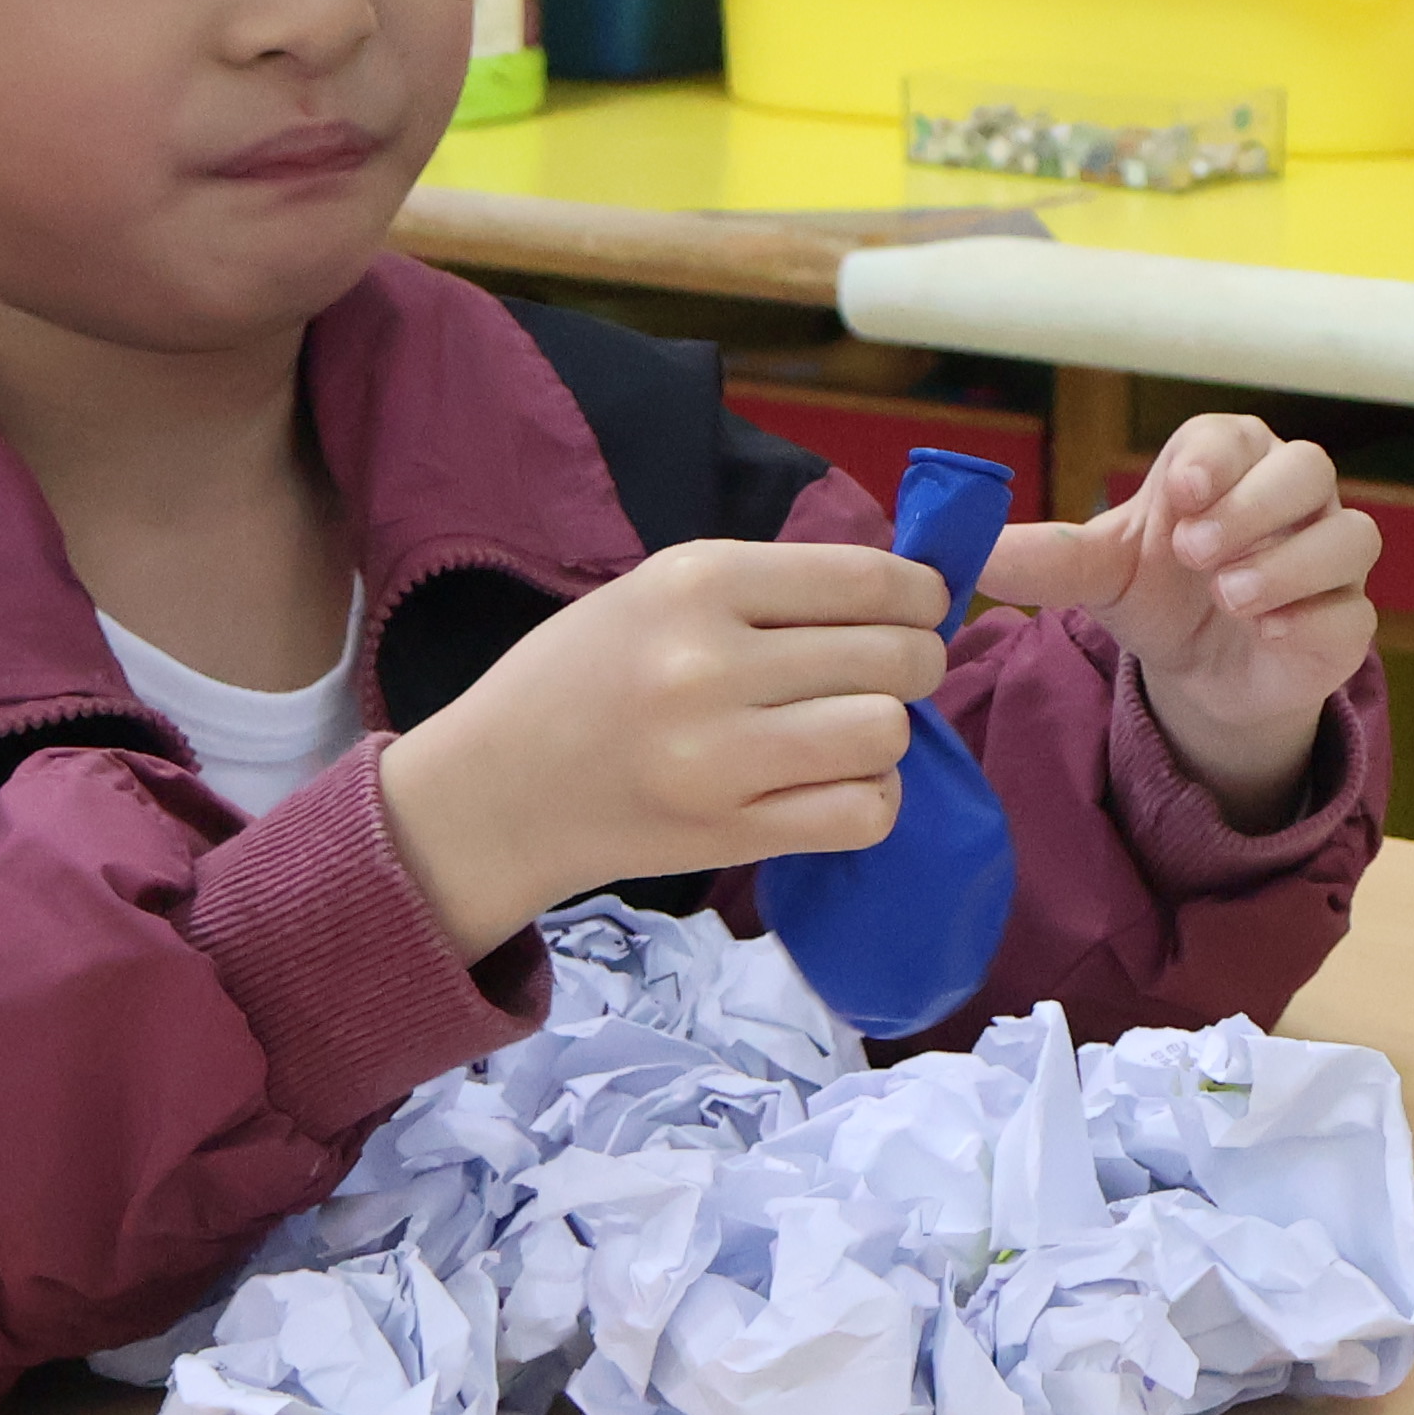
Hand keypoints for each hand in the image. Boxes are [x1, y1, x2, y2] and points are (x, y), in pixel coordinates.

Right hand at [374, 538, 956, 965]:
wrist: (491, 794)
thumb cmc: (582, 678)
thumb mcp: (659, 591)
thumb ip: (775, 586)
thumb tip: (911, 592)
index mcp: (697, 581)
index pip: (873, 580)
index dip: (923, 596)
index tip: (921, 610)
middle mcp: (709, 663)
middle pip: (896, 657)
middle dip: (914, 663)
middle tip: (888, 674)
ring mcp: (719, 756)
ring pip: (888, 733)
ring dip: (886, 734)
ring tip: (844, 730)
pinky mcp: (727, 834)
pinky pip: (864, 813)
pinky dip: (869, 800)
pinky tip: (830, 785)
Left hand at [984, 415, 1380, 824]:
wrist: (1202, 674)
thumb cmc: (1157, 596)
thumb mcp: (1097, 575)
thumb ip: (1047, 557)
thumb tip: (969, 549)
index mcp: (1230, 465)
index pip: (1237, 435)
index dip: (1216, 457)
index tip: (1177, 490)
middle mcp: (1292, 500)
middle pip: (1308, 468)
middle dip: (1252, 506)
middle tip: (1195, 550)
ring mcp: (1329, 559)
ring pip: (1349, 534)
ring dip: (1290, 562)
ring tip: (1229, 597)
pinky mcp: (1346, 621)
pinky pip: (1355, 610)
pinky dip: (1314, 617)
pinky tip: (1268, 632)